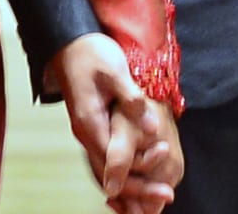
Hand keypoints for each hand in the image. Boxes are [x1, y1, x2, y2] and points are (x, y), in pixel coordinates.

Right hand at [48, 34, 174, 204]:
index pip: (114, 161)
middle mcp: (86, 133)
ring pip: (107, 170)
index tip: (166, 170)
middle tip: (168, 195)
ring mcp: (88, 131)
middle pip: (109, 174)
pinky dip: (122, 173)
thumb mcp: (114, 70)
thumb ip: (132, 100)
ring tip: (159, 192)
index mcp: (90, 122)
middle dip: (139, 190)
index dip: (140, 172)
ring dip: (132, 184)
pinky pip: (106, 159)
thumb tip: (151, 128)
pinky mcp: (93, 127)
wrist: (69, 42)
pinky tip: (140, 178)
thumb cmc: (91, 53)